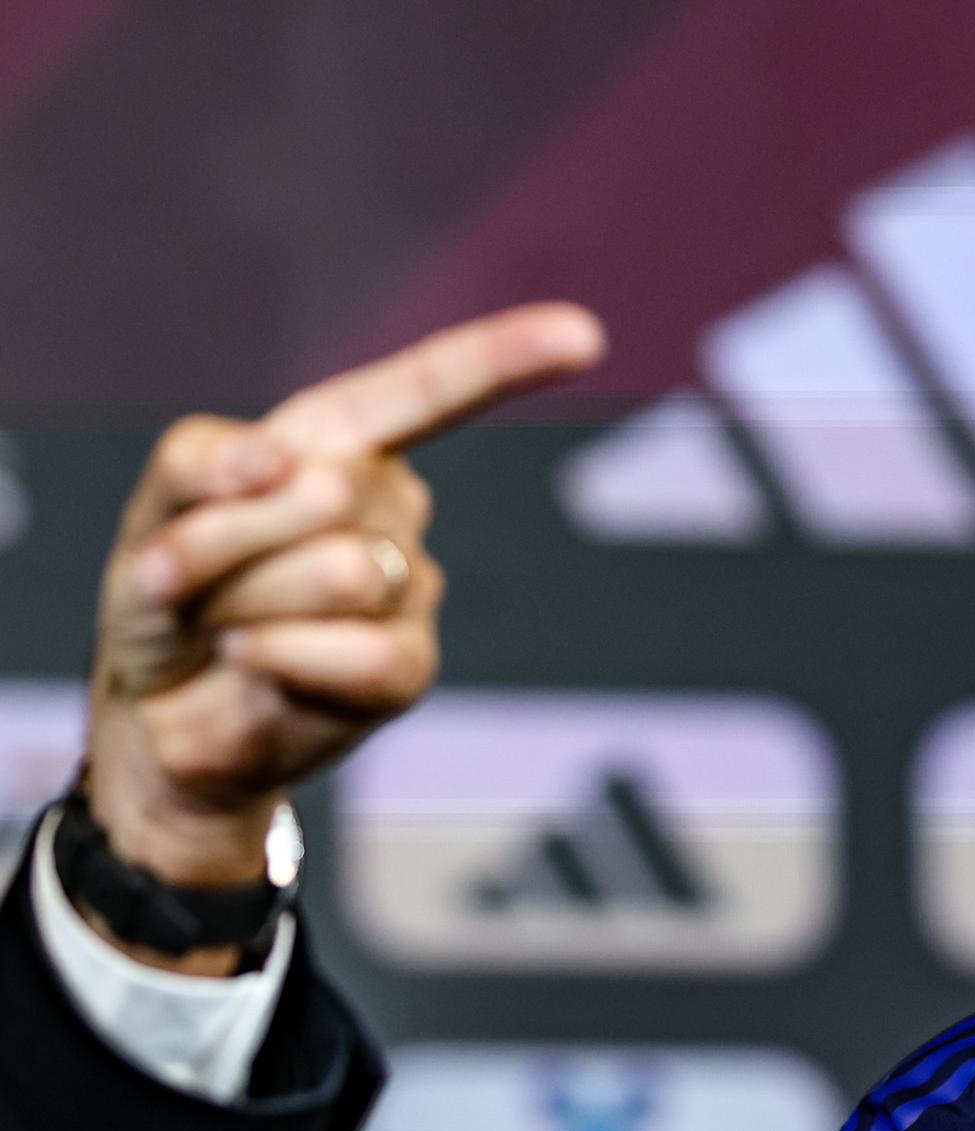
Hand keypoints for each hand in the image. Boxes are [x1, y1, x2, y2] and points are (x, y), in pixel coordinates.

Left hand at [82, 303, 604, 968]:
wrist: (161, 715)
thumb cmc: (168, 597)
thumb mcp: (155, 507)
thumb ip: (204, 463)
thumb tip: (281, 465)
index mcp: (340, 441)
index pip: (428, 390)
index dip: (506, 357)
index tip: (584, 336)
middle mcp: (389, 504)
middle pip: (324, 492)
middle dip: (222, 539)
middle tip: (186, 580)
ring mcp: (409, 587)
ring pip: (337, 571)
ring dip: (241, 602)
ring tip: (224, 626)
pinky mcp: (409, 667)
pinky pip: (357, 649)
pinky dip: (278, 657)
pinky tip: (254, 661)